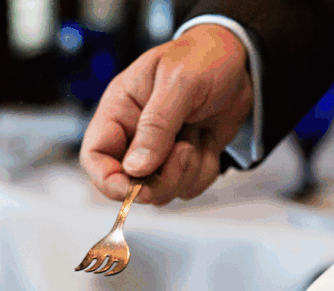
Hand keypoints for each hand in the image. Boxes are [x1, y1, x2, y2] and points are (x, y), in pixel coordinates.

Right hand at [79, 24, 252, 204]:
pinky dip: (204, 171)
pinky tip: (208, 141)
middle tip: (185, 150)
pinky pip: (189, 187)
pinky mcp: (185, 161)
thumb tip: (135, 168)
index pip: (95, 156)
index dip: (108, 180)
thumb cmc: (203, 57)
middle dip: (160, 179)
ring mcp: (160, 152)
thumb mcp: (179, 82)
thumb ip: (156, 125)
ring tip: (197, 134)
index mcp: (120, 110)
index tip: (132, 190)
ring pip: (161, 191)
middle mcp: (135, 135)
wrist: (239, 58)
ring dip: (186, 172)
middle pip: (129, 182)